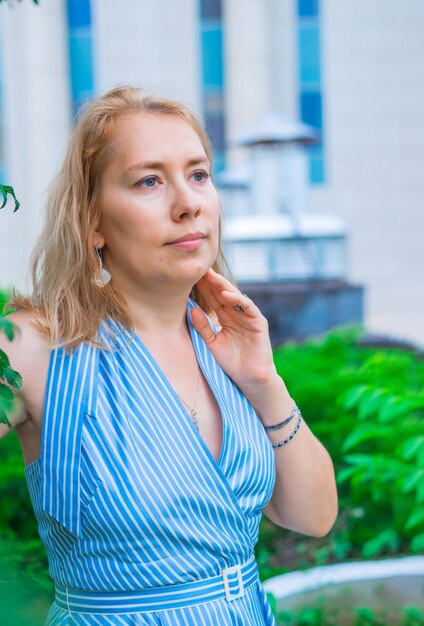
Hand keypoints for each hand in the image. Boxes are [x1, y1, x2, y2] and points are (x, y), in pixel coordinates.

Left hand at [190, 269, 278, 397]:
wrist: (249, 379)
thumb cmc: (231, 363)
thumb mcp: (211, 343)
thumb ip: (202, 327)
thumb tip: (191, 309)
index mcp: (225, 317)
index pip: (212, 298)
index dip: (202, 288)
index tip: (189, 277)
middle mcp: (236, 313)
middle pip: (222, 294)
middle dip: (211, 282)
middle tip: (199, 268)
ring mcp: (248, 316)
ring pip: (235, 297)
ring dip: (223, 286)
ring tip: (211, 277)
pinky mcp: (259, 322)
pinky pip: (248, 307)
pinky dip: (238, 300)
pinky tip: (227, 294)